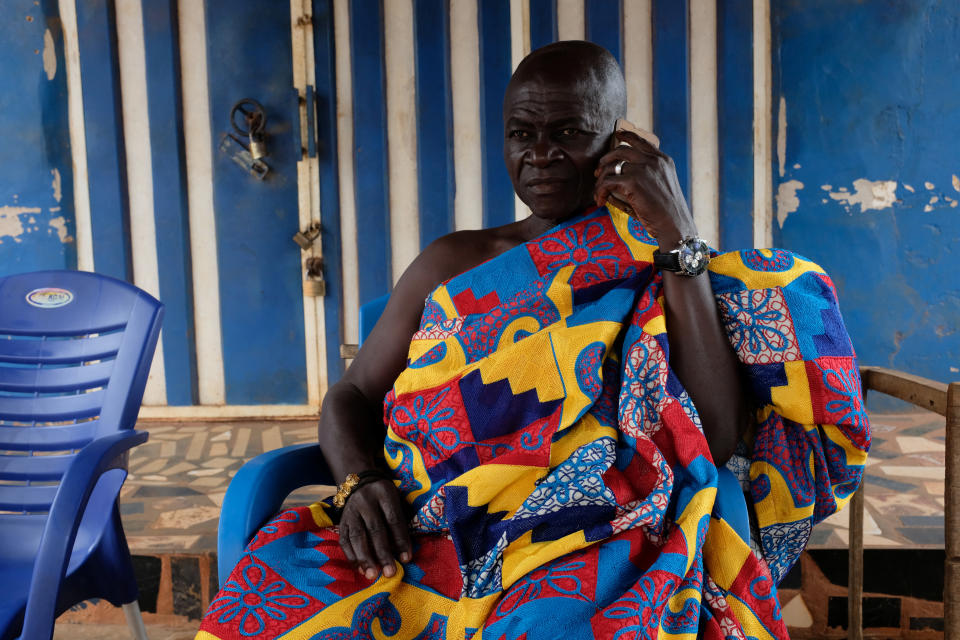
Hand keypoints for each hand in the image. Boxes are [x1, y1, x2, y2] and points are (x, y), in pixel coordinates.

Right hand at [338, 478, 412, 579]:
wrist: (360, 483)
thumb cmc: (384, 497)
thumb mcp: (396, 500)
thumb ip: (400, 522)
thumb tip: (403, 553)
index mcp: (384, 494)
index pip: (394, 519)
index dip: (401, 540)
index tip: (406, 559)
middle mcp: (366, 501)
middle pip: (375, 529)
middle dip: (383, 553)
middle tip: (390, 572)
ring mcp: (351, 511)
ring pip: (357, 536)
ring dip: (365, 558)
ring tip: (372, 575)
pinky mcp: (341, 521)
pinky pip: (344, 541)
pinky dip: (352, 557)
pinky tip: (360, 569)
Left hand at [593, 130, 696, 246]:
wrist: (674, 225)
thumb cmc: (666, 213)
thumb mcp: (661, 187)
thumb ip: (646, 176)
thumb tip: (618, 175)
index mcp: (662, 160)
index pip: (642, 141)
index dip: (627, 135)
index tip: (617, 135)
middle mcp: (653, 161)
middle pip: (621, 150)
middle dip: (605, 160)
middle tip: (597, 172)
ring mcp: (643, 169)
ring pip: (611, 168)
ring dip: (600, 181)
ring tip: (599, 194)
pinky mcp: (633, 181)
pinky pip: (607, 182)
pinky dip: (600, 192)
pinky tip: (600, 201)